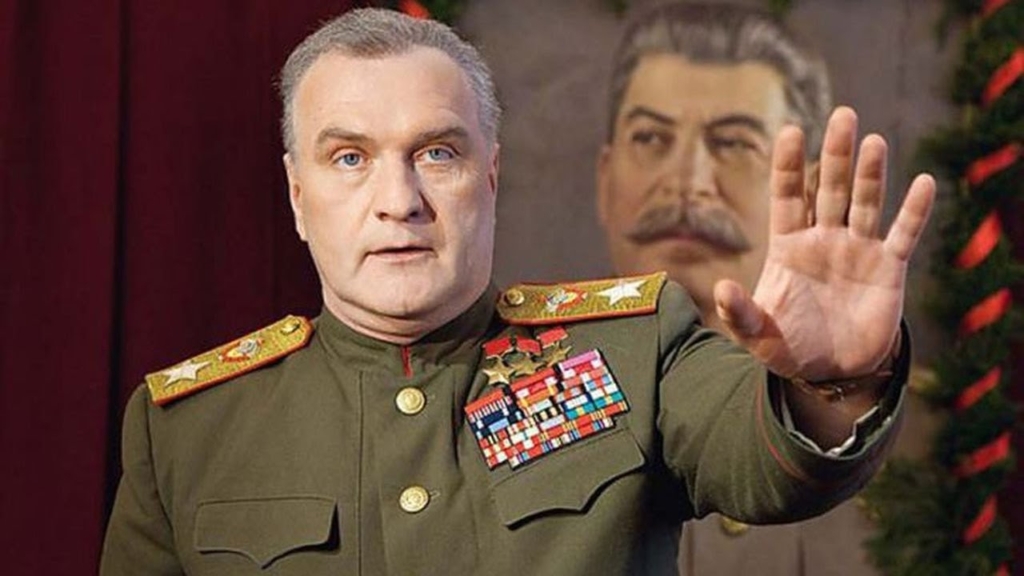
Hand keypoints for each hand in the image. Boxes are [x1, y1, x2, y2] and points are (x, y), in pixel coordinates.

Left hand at [713, 107, 934, 381]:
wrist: (832, 372)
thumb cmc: (789, 346)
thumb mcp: (757, 335)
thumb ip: (739, 313)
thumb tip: (720, 290)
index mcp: (789, 247)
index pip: (787, 196)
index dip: (789, 165)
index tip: (790, 130)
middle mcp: (824, 239)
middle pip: (829, 188)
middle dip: (835, 154)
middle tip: (843, 116)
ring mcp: (858, 250)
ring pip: (865, 203)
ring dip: (870, 174)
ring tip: (873, 142)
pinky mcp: (888, 269)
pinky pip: (903, 235)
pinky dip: (914, 211)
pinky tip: (924, 183)